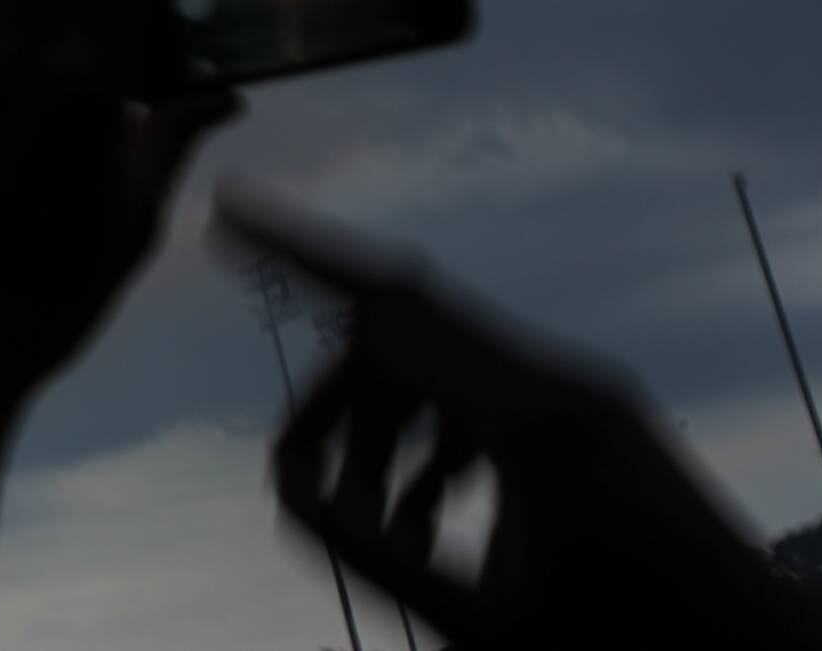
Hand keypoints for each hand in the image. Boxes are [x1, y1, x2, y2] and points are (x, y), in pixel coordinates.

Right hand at [214, 188, 821, 650]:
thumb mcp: (483, 628)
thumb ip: (370, 553)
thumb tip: (285, 487)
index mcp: (534, 427)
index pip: (382, 315)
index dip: (295, 256)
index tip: (226, 212)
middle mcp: (560, 385)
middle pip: (400, 337)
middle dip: (336, 406)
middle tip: (297, 486)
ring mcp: (583, 394)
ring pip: (439, 369)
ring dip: (387, 439)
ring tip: (379, 538)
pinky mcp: (595, 416)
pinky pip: (486, 396)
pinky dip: (436, 445)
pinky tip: (429, 528)